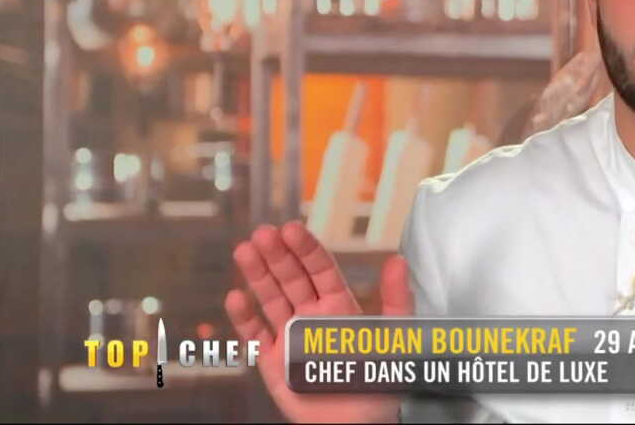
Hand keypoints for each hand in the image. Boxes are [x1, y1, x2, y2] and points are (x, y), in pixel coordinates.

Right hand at [225, 221, 411, 423]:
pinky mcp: (273, 361)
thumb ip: (396, 298)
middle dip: (277, 255)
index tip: (291, 229)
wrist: (355, 424)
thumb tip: (399, 260)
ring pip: (269, 298)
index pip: (319, 269)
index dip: (305, 249)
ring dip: (256, 275)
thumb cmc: (378, 382)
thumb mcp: (395, 337)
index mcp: (339, 305)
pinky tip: (235, 297)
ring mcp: (290, 335)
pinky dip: (243, 317)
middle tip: (262, 232)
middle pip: (290, 278)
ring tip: (244, 250)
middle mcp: (311, 314)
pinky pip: (255, 335)